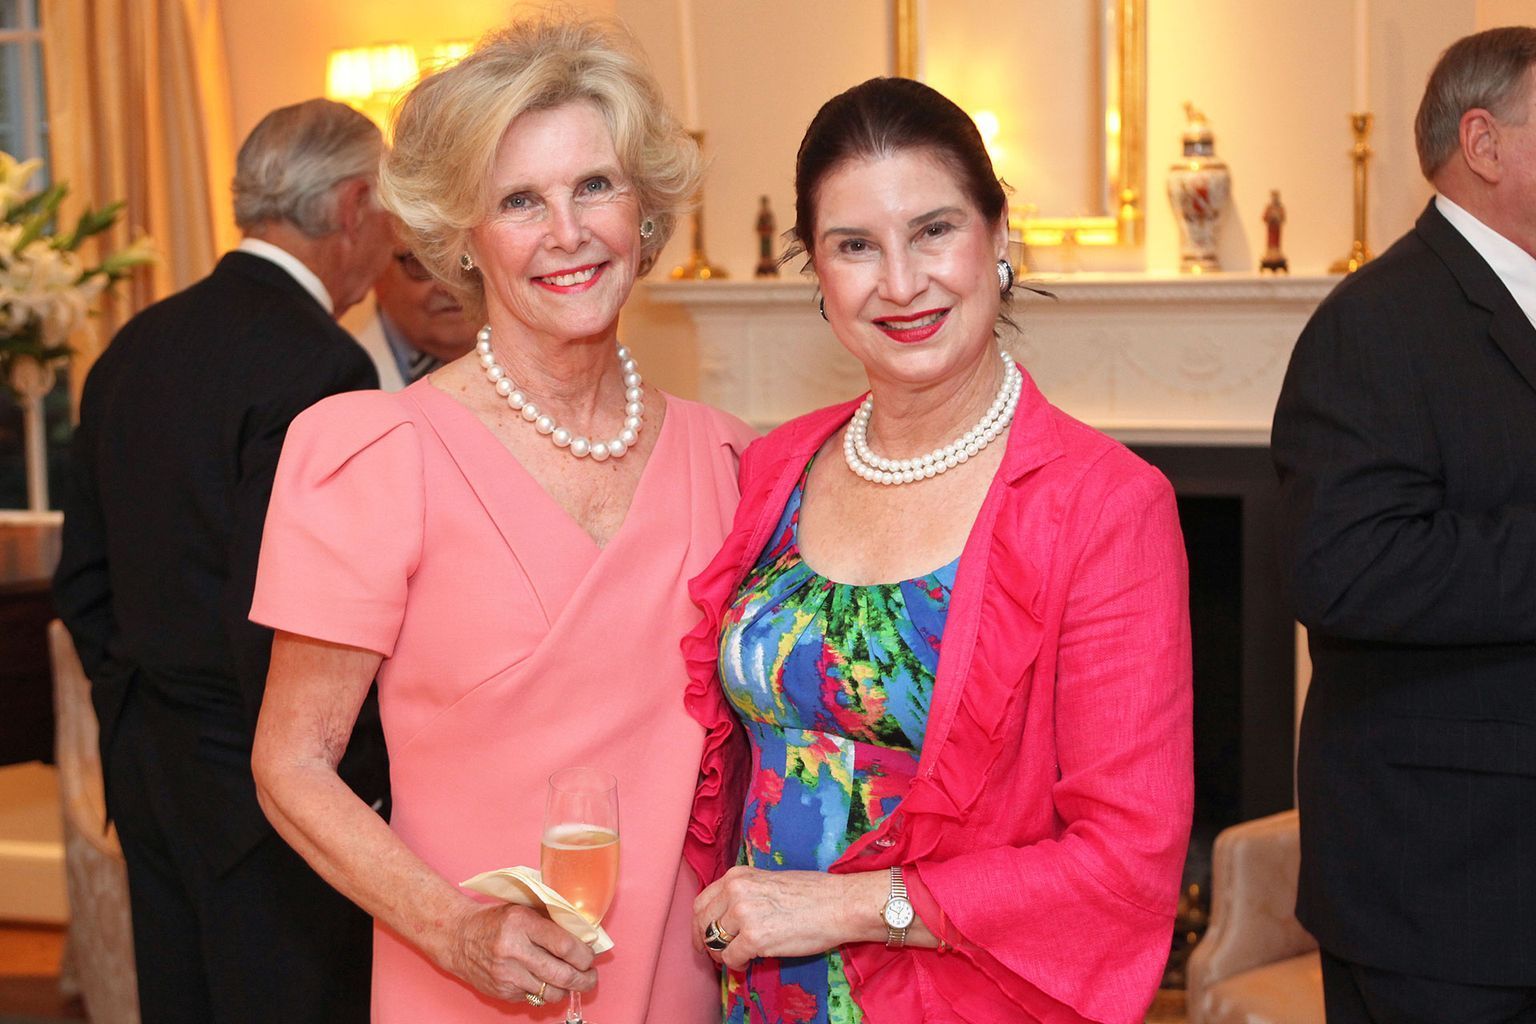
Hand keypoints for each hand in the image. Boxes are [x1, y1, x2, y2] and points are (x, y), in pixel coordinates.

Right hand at [444, 902, 596, 1004]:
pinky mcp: (502, 992)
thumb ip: (551, 922)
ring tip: (572, 981)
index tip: (591, 956)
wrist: (457, 937)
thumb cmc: (495, 921)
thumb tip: (584, 937)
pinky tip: (546, 982)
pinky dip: (545, 992)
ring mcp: (507, 975)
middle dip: (584, 979)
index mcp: (522, 923)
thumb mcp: (523, 910)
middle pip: (562, 974)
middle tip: (591, 976)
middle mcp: (514, 950)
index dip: (585, 955)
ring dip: (567, 989)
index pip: (565, 946)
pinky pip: (534, 998)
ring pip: (551, 993)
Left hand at [691, 866, 885, 969]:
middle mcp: (736, 890)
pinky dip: (736, 966)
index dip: (699, 924)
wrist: (839, 904)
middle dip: (704, 942)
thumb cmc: (812, 893)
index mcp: (738, 875)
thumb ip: (745, 893)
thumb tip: (728, 915)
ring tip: (735, 959)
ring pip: (714, 942)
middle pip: (702, 922)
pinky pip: (731, 958)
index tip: (703, 936)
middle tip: (714, 955)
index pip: (702, 902)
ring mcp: (744, 913)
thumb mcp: (769, 881)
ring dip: (721, 955)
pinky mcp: (755, 938)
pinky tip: (748, 964)